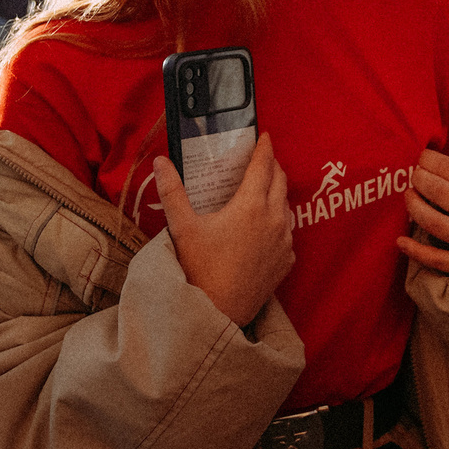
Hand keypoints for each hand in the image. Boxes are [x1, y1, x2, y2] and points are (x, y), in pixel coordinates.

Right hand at [154, 136, 293, 325]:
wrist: (219, 312)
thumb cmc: (200, 269)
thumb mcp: (182, 228)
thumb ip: (172, 192)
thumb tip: (161, 162)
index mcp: (251, 205)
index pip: (263, 166)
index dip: (264, 148)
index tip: (264, 136)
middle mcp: (274, 219)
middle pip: (280, 181)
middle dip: (273, 165)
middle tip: (264, 159)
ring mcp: (284, 242)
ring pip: (287, 206)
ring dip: (278, 193)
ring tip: (265, 189)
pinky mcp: (287, 261)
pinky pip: (288, 233)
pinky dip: (280, 222)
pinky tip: (268, 226)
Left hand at [397, 149, 448, 276]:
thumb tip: (432, 155)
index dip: (433, 161)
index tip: (422, 157)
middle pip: (441, 194)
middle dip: (421, 180)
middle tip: (414, 175)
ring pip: (434, 223)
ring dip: (415, 207)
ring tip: (408, 196)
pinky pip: (436, 259)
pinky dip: (415, 250)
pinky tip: (400, 240)